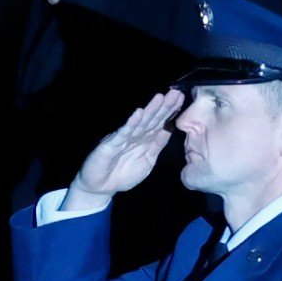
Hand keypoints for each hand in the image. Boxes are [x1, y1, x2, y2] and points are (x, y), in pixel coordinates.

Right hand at [65, 90, 185, 210]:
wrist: (100, 188)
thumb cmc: (123, 175)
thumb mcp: (147, 161)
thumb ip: (157, 146)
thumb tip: (169, 129)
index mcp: (145, 140)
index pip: (160, 123)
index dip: (170, 112)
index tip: (181, 99)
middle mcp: (135, 136)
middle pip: (151, 119)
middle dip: (163, 106)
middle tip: (175, 93)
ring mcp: (122, 139)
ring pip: (139, 123)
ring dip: (150, 110)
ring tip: (160, 98)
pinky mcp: (110, 145)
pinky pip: (122, 134)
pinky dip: (131, 124)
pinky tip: (139, 114)